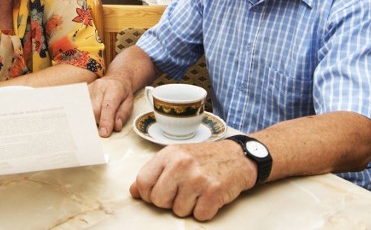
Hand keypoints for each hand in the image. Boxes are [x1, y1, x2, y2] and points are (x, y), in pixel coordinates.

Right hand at [88, 76, 134, 136]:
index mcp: (114, 88)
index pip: (108, 106)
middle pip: (94, 110)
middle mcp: (99, 86)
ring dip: (92, 118)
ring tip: (99, 118)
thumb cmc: (123, 93)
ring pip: (86, 109)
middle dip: (98, 122)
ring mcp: (89, 88)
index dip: (106, 121)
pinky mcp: (83, 92)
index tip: (104, 133)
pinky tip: (90, 115)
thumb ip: (122, 115)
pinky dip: (87, 114)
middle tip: (105, 125)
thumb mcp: (129, 103)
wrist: (116, 79)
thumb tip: (115, 127)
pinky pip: (81, 106)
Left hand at [129, 140, 256, 220]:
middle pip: (158, 200)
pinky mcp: (214, 191)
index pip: (143, 181)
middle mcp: (181, 164)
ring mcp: (198, 178)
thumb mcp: (176, 157)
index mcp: (169, 154)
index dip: (148, 193)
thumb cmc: (204, 158)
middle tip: (182, 192)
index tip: (157, 193)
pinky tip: (209, 196)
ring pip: (179, 211)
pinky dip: (204, 211)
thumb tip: (133, 191)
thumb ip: (154, 172)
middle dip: (169, 202)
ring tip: (198, 191)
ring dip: (189, 206)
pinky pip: (199, 215)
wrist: (237, 157)